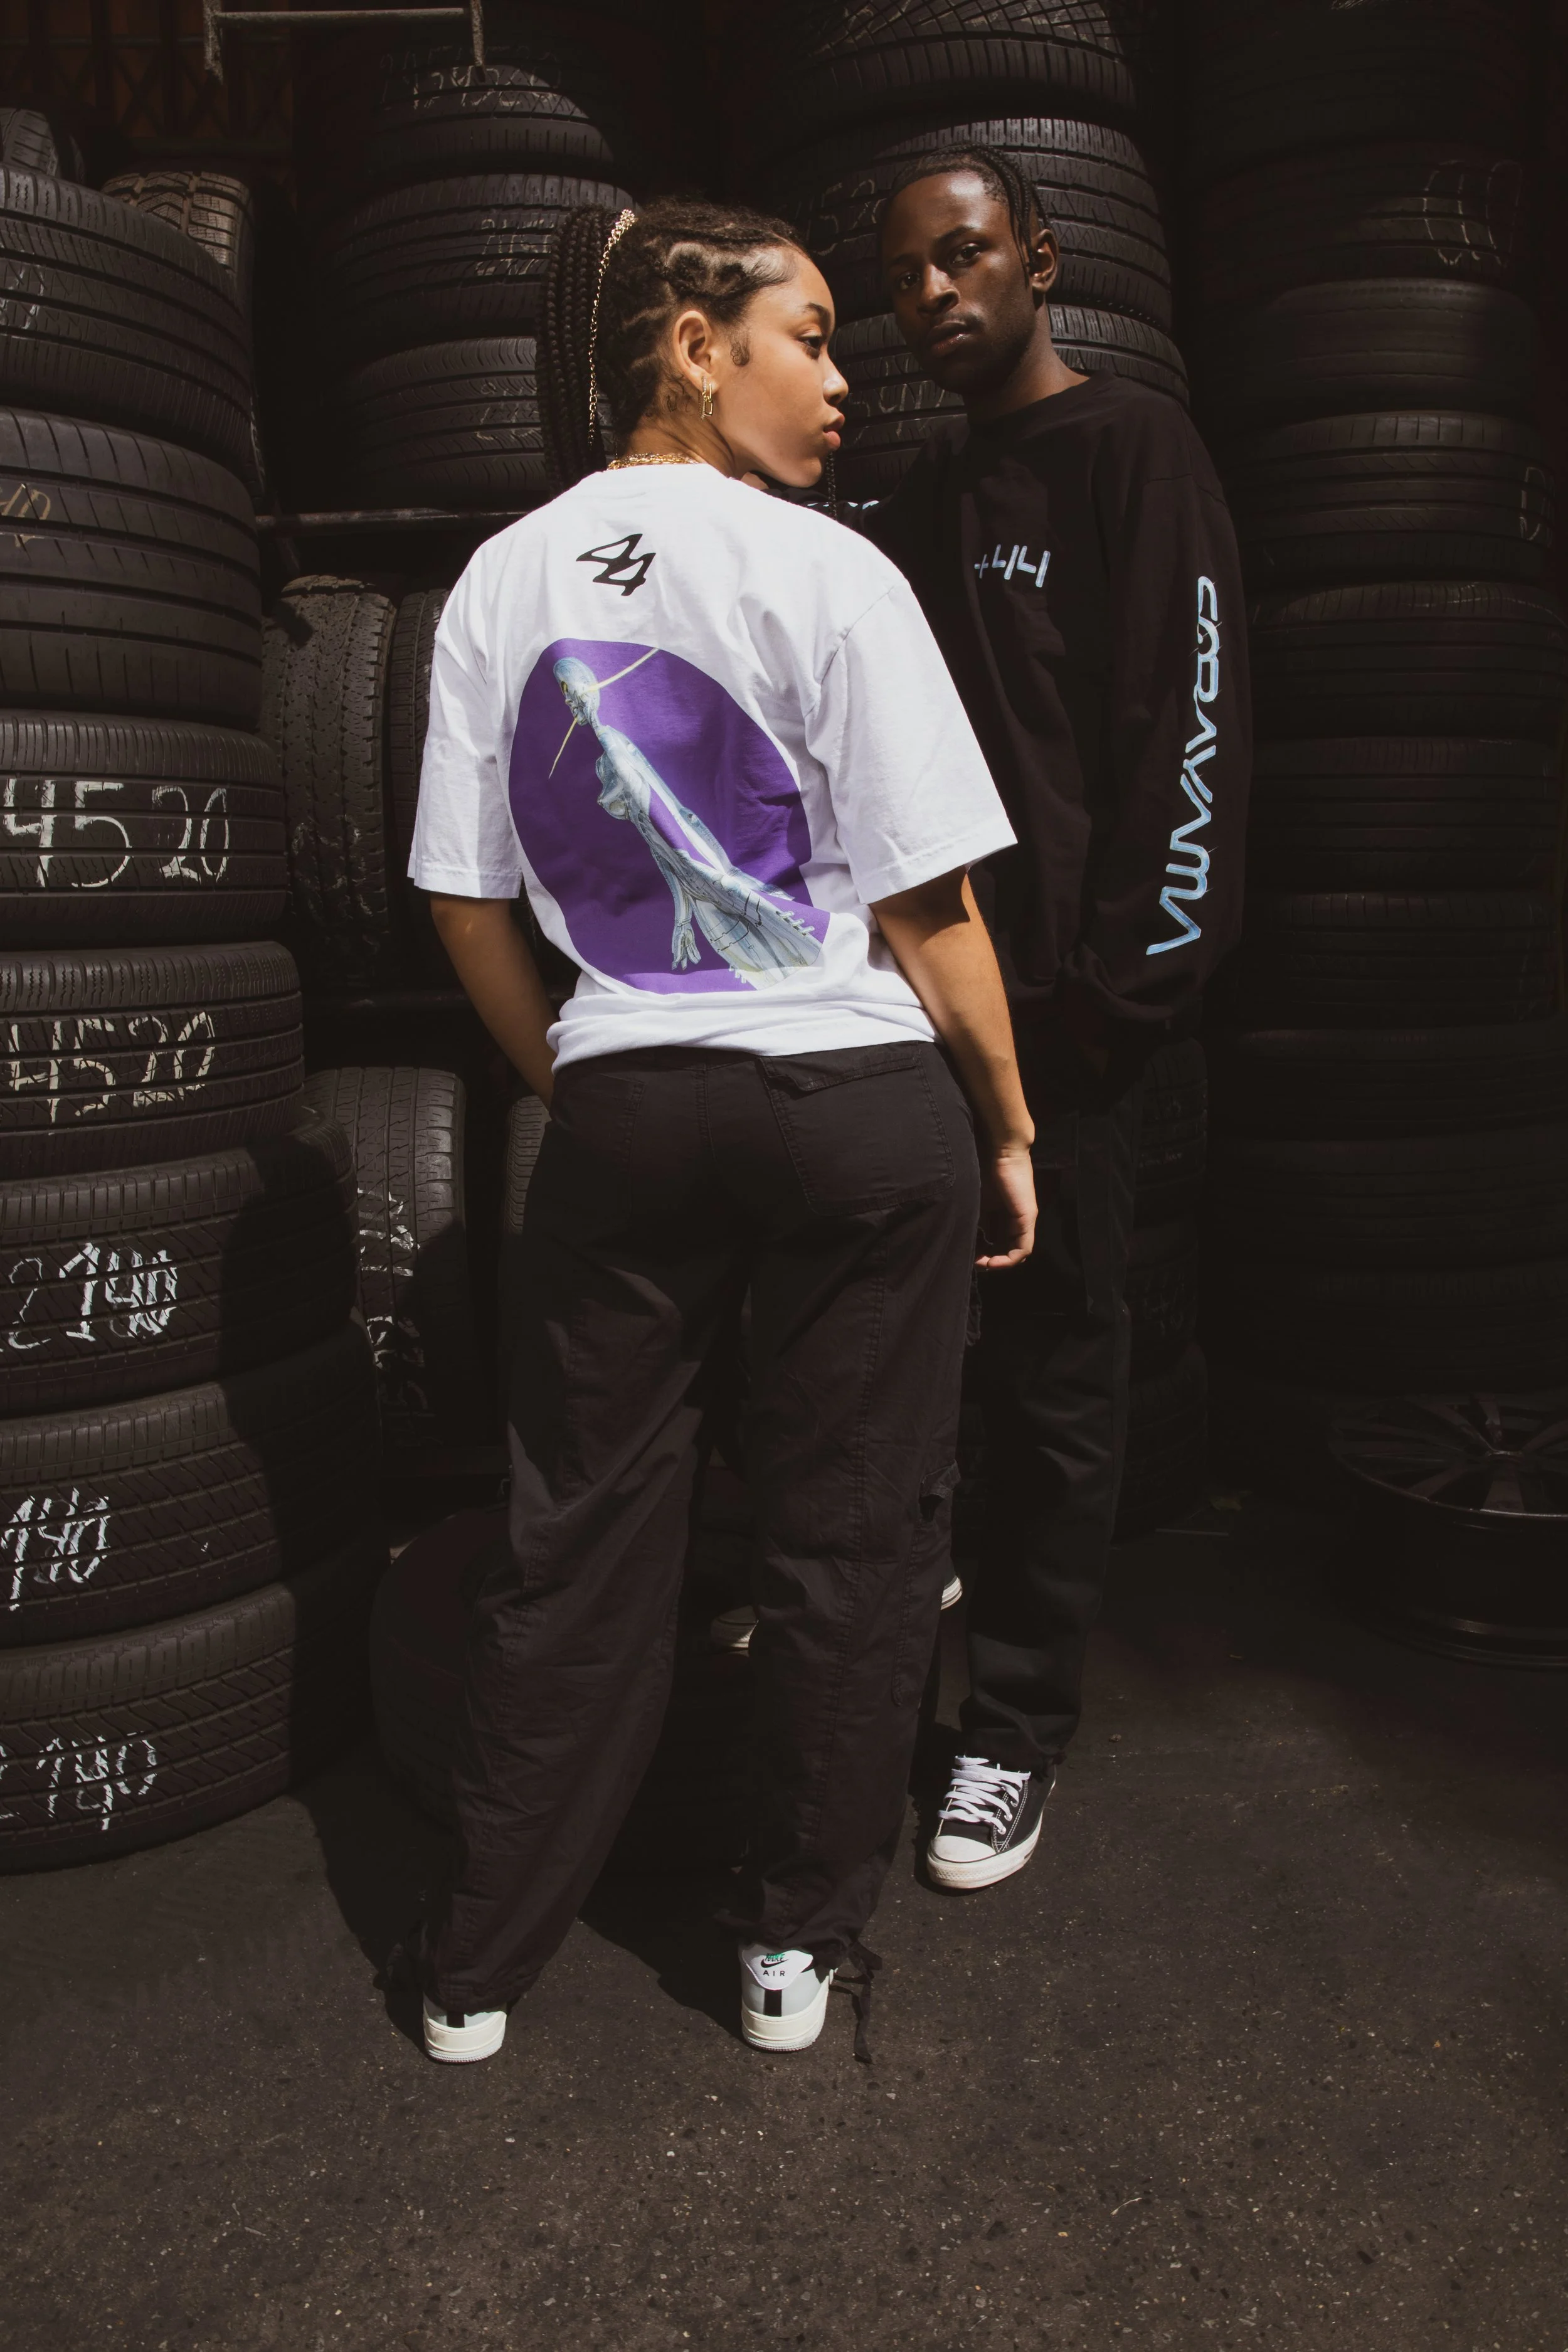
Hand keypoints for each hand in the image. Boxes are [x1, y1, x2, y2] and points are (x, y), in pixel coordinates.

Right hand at [976, 1140, 1036, 1268]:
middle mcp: (1014, 1218)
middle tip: (973, 1263)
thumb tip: (959, 1237)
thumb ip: (972, 1218)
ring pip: (1015, 1252)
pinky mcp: (1027, 1218)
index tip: (967, 1254)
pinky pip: (1023, 1249)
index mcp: (1002, 1213)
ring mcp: (1023, 1219)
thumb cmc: (983, 1166)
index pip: (995, 1241)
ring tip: (982, 1264)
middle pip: (1005, 1249)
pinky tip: (992, 1262)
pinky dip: (1008, 1260)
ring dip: (998, 1263)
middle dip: (989, 1260)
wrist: (1000, 1149)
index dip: (982, 1252)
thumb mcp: (974, 1199)